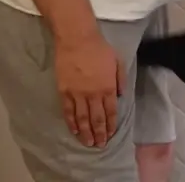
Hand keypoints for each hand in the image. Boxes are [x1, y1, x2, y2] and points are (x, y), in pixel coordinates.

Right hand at [54, 33, 125, 147]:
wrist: (77, 40)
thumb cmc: (99, 48)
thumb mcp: (118, 61)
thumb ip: (120, 79)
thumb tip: (120, 95)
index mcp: (108, 87)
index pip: (110, 112)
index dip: (110, 125)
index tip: (110, 135)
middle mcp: (93, 94)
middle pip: (96, 119)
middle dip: (99, 134)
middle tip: (99, 145)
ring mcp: (77, 94)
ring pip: (82, 118)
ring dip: (86, 132)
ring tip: (88, 143)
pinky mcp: (64, 91)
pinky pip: (68, 111)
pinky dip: (71, 122)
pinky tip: (74, 130)